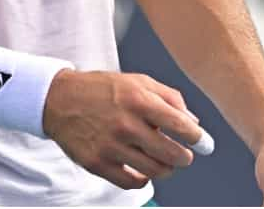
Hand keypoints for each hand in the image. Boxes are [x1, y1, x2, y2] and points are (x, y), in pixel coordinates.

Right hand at [43, 70, 203, 189]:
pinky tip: (145, 170)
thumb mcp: (138, 81)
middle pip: (169, 152)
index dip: (197, 137)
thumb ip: (169, 98)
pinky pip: (131, 181)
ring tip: (167, 163)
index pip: (179, 124)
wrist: (60, 100)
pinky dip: (144, 179)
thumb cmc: (103, 89)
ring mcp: (110, 146)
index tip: (204, 142)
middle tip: (186, 156)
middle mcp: (126, 124)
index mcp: (139, 100)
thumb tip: (193, 121)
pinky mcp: (97, 163)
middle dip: (185, 157)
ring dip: (167, 169)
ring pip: (153, 170)